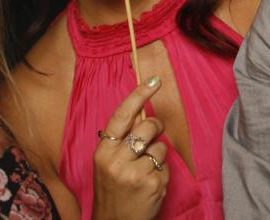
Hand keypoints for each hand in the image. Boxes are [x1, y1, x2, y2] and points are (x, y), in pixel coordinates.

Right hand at [92, 78, 168, 219]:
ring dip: (158, 156)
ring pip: (161, 146)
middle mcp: (116, 160)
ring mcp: (135, 173)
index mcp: (103, 151)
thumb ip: (121, 140)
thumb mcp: (108, 163)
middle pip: (148, 126)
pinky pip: (166, 165)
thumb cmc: (113, 190)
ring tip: (145, 171)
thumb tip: (144, 113)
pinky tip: (150, 184)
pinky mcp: (152, 184)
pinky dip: (162, 172)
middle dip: (155, 128)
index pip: (122, 115)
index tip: (155, 80)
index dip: (139, 95)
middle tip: (149, 140)